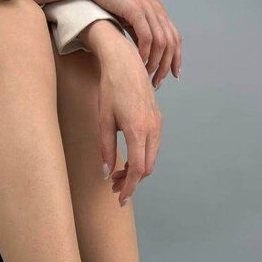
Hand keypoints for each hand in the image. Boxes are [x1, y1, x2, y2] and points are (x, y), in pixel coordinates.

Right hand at [78, 0, 181, 86]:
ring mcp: (147, 9)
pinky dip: (145, 52)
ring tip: (146, 75)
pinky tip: (138, 62)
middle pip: (171, 44)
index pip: (174, 38)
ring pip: (161, 43)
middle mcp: (156, 10)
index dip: (176, 58)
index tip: (172, 75)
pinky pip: (146, 37)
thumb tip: (142, 51)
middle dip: (166, 66)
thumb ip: (137, 30)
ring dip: (155, 62)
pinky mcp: (135, 10)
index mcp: (157, 12)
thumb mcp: (128, 16)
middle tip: (157, 83)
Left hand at [80, 20, 162, 205]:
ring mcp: (158, 123)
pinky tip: (128, 158)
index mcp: (137, 130)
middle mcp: (152, 128)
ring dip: (137, 170)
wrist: (125, 63)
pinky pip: (153, 146)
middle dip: (132, 181)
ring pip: (152, 158)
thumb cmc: (110, 90)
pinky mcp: (158, 119)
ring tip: (119, 174)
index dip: (129, 187)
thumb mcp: (103, 121)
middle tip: (114, 186)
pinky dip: (143, 157)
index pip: (137, 169)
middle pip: (147, 167)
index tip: (120, 198)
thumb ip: (106, 149)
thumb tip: (107, 173)